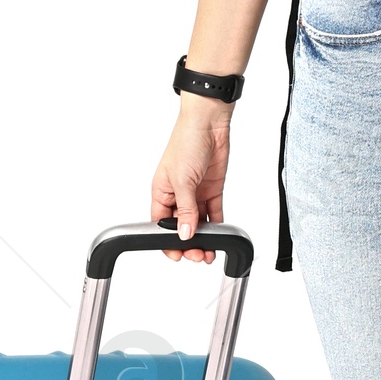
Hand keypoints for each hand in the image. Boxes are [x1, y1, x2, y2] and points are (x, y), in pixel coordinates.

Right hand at [151, 100, 230, 262]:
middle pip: (181, 227)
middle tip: (197, 255)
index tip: (177, 254)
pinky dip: (217, 225)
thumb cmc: (186, 142)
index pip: (161, 224)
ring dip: (204, 238)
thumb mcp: (182, 180)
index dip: (167, 241)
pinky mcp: (212, 189)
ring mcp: (195, 193)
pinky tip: (220, 236)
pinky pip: (214, 213)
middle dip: (188, 243)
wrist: (209, 124)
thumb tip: (184, 233)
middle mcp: (177, 194)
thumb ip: (185, 210)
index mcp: (161, 192)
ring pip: (198, 223)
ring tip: (209, 251)